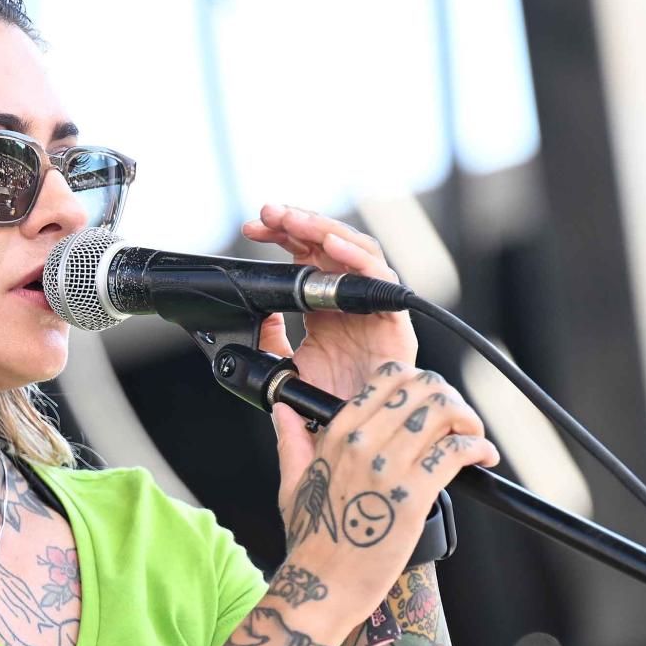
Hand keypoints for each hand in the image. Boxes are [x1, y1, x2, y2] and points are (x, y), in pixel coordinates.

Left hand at [241, 203, 414, 399]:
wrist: (350, 432)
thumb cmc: (325, 404)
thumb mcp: (284, 367)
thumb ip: (270, 340)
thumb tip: (259, 313)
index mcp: (324, 305)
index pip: (304, 256)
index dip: (281, 237)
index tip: (252, 229)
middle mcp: (350, 299)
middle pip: (328, 244)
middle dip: (297, 223)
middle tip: (267, 213)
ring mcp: (372, 305)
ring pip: (354, 250)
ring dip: (321, 229)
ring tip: (292, 220)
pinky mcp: (393, 319)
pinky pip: (379, 279)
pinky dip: (355, 257)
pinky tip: (330, 244)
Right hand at [274, 361, 499, 629]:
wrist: (321, 587)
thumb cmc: (311, 544)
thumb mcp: (293, 485)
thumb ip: (292, 442)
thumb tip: (283, 412)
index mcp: (336, 434)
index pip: (389, 376)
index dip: (420, 382)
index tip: (429, 403)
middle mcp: (362, 443)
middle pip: (423, 387)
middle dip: (450, 398)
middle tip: (458, 421)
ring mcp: (387, 467)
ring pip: (444, 412)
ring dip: (469, 420)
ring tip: (473, 438)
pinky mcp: (413, 495)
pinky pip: (457, 450)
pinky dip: (478, 448)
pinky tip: (482, 457)